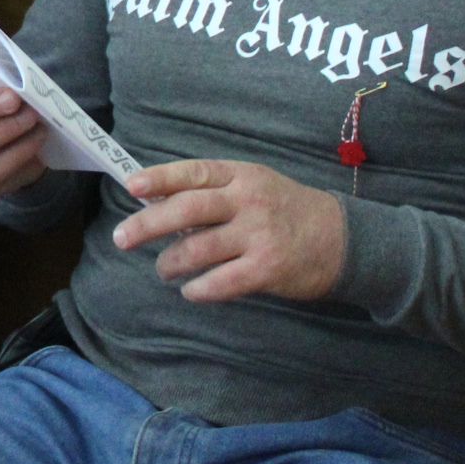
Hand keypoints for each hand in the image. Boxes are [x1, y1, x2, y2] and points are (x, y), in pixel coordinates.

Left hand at [113, 159, 346, 301]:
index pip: (193, 172)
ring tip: (163, 269)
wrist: (342, 238)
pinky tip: (191, 291)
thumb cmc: (287, 209)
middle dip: (148, 224)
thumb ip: (215, 191)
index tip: (131, 186)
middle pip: (187, 209)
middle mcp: (248, 201)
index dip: (159, 178)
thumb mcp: (255, 185)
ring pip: (199, 248)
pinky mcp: (267, 268)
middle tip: (122, 238)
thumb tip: (161, 202)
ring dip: (171, 262)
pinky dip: (199, 289)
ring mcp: (259, 235)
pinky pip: (221, 281)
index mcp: (241, 176)